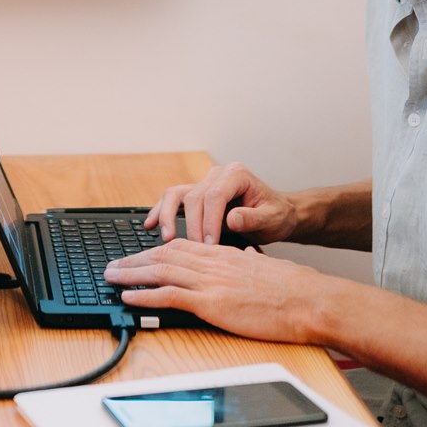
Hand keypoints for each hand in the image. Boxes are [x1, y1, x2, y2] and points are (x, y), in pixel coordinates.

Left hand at [105, 241, 346, 343]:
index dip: (156, 251)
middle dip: (134, 261)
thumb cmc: (296, 289)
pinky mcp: (212, 303)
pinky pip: (169, 296)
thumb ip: (249, 261)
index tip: (140, 256)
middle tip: (112, 266)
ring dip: (130, 275)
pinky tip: (128, 298)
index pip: (183, 247)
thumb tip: (243, 256)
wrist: (310, 300)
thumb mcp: (267, 267)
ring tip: (110, 277)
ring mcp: (211, 282)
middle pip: (164, 256)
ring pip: (160, 272)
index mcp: (226, 254)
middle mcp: (214, 263)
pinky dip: (144, 296)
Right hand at [144, 162, 297, 245]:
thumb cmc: (276, 216)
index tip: (210, 244)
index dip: (210, 221)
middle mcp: (217, 174)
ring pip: (176, 194)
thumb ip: (254, 218)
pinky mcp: (195, 195)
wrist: (276, 214)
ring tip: (166, 238)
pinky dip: (161, 212)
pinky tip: (150, 225)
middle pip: (194, 196)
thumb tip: (232, 218)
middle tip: (194, 251)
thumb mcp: (273, 218)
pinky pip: (173, 200)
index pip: (215, 195)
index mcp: (236, 174)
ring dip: (168, 216)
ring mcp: (204, 183)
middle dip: (192, 226)